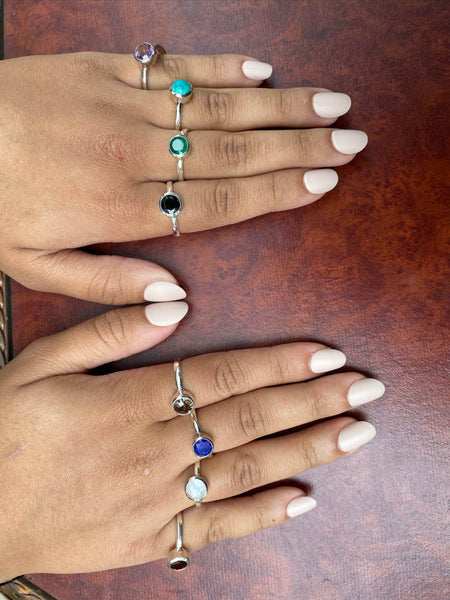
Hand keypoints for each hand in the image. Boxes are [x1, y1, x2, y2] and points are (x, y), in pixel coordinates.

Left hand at [0, 51, 366, 303]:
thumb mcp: (34, 265)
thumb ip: (106, 285)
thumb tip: (171, 302)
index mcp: (120, 209)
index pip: (217, 203)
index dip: (275, 192)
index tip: (321, 182)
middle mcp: (133, 156)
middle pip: (233, 153)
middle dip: (299, 146)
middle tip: (351, 142)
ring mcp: (122, 107)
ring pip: (216, 109)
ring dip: (279, 106)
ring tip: (330, 105)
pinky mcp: (105, 71)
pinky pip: (175, 70)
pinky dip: (221, 68)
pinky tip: (262, 71)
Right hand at [0, 306, 382, 579]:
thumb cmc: (4, 431)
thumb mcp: (39, 364)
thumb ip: (107, 329)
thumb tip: (172, 305)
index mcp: (129, 400)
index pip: (224, 374)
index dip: (280, 363)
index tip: (327, 355)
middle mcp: (154, 448)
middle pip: (250, 419)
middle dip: (313, 401)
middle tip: (366, 389)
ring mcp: (156, 498)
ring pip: (247, 470)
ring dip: (307, 450)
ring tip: (355, 434)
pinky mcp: (150, 537)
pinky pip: (217, 528)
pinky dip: (263, 515)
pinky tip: (304, 500)